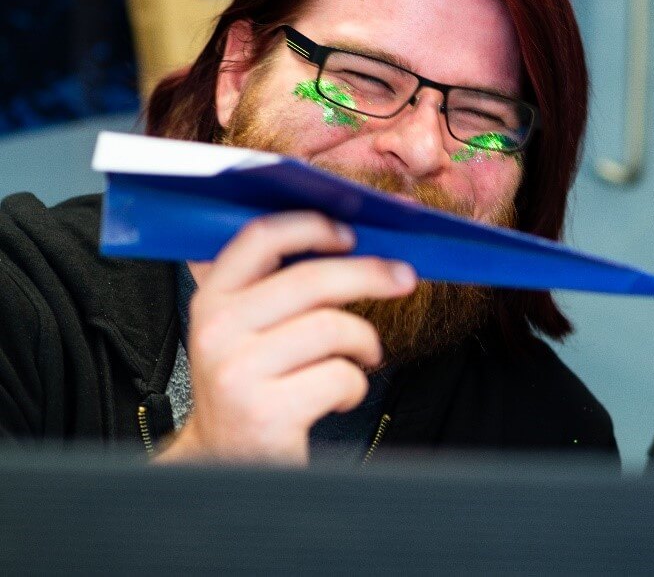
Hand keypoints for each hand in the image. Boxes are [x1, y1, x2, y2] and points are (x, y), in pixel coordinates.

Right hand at [155, 212, 415, 463]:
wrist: (221, 465)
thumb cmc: (249, 389)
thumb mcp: (245, 331)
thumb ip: (278, 286)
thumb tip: (349, 238)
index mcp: (212, 300)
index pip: (260, 238)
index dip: (313, 226)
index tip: (352, 234)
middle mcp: (217, 331)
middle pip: (312, 279)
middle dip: (370, 274)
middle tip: (404, 278)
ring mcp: (238, 372)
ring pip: (333, 327)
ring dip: (364, 341)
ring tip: (363, 356)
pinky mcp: (265, 412)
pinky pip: (340, 376)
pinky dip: (355, 386)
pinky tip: (341, 396)